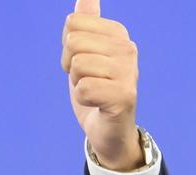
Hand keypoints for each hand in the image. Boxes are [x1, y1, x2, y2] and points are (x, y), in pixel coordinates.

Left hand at [62, 0, 143, 170]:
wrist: (108, 130)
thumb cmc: (95, 90)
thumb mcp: (86, 53)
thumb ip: (86, 24)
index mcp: (118, 34)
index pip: (73, 23)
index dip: (67, 47)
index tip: (81, 64)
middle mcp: (127, 49)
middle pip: (74, 42)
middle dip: (70, 66)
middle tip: (85, 80)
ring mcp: (129, 72)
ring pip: (78, 65)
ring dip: (77, 83)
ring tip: (92, 92)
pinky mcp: (124, 96)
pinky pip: (84, 88)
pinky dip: (83, 99)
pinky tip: (96, 104)